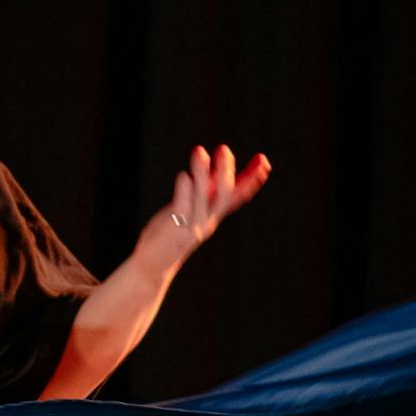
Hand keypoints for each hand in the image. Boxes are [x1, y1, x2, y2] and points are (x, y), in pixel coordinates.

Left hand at [137, 143, 270, 270]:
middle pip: (226, 195)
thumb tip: (212, 169)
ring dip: (203, 173)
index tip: (263, 161)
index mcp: (212, 215)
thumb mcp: (188, 210)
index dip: (251, 179)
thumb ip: (201, 193)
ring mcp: (193, 225)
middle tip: (225, 150)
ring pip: (204, 197)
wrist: (152, 266)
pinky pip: (183, 207)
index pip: (238, 196)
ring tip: (200, 152)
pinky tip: (184, 175)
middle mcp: (207, 220)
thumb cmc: (169, 235)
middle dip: (228, 172)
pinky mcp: (175, 228)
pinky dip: (185, 191)